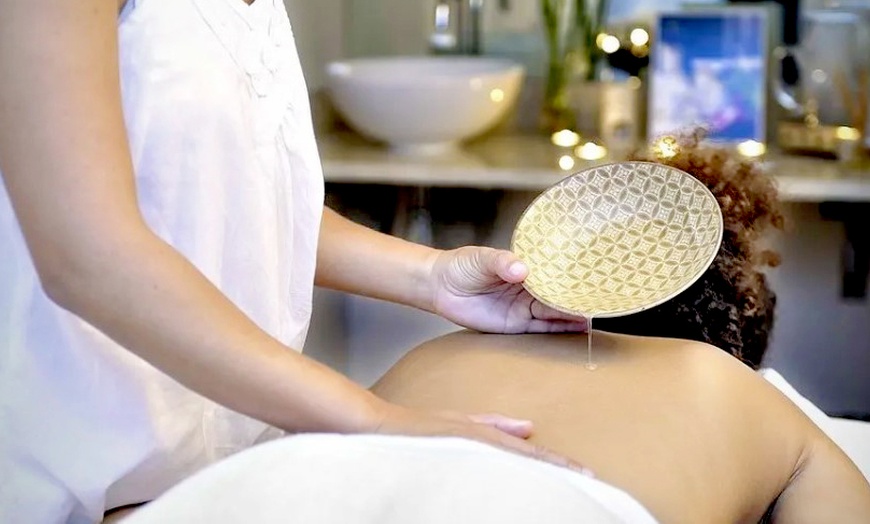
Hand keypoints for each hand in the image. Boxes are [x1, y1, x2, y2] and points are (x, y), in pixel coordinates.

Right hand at [373, 404, 591, 474]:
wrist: (381, 429)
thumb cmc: (419, 428)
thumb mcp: (462, 422)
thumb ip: (496, 425)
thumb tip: (529, 427)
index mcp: (489, 439)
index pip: (534, 456)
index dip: (562, 464)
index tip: (587, 474)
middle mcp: (486, 447)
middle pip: (534, 464)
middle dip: (563, 473)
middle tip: (593, 482)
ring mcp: (473, 455)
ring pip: (519, 469)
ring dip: (545, 478)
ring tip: (573, 486)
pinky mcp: (460, 459)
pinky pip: (496, 473)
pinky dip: (516, 478)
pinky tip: (532, 488)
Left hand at [428, 246, 586, 333]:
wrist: (440, 286)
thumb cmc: (462, 265)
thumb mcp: (481, 258)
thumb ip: (501, 262)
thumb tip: (520, 269)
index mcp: (526, 268)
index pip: (554, 272)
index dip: (572, 275)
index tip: (592, 277)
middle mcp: (529, 288)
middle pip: (558, 294)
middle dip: (578, 298)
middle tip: (602, 301)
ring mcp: (524, 307)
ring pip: (554, 312)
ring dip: (573, 315)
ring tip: (594, 317)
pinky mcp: (515, 324)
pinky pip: (542, 329)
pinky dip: (560, 329)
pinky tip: (578, 329)